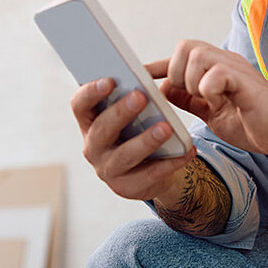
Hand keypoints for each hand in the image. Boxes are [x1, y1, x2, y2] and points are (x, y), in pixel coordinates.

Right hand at [70, 78, 195, 199]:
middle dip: (121, 112)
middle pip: (102, 129)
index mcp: (91, 123)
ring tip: (165, 128)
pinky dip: (171, 162)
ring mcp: (109, 170)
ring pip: (125, 155)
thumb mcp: (135, 115)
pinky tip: (187, 151)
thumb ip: (136, 98)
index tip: (110, 80)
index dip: (91, 92)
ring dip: (146, 140)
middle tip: (140, 96)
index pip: (80, 105)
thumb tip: (153, 81)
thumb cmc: (141, 132)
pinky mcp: (128, 187)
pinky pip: (151, 174)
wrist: (154, 170)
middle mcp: (93, 147)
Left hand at [149, 40, 267, 159]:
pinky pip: (216, 73)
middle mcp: (226, 62)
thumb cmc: (253, 125)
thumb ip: (190, 100)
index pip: (181, 56)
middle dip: (176, 72)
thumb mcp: (212, 113)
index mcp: (217, 68)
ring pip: (198, 54)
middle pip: (186, 46)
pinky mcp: (246, 81)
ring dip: (191, 80)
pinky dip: (209, 88)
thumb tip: (164, 90)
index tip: (137, 75)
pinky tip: (218, 101)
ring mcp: (237, 69)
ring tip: (205, 99)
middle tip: (188, 96)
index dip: (158, 65)